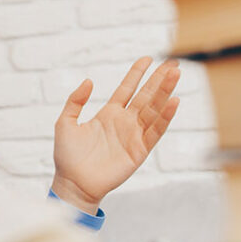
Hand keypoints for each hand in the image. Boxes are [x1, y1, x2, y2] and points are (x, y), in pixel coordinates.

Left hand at [51, 57, 180, 213]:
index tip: (148, 58)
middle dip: (159, 79)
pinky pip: (155, 131)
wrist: (73, 183)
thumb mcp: (65, 123)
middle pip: (145, 96)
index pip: (126, 89)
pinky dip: (165, 117)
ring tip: (175, 75)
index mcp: (108, 114)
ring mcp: (133, 135)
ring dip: (165, 92)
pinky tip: (173, 102)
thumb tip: (88, 80)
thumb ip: (75, 101)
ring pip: (153, 109)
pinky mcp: (139, 150)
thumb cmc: (67, 156)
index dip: (136, 74)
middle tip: (173, 63)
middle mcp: (124, 122)